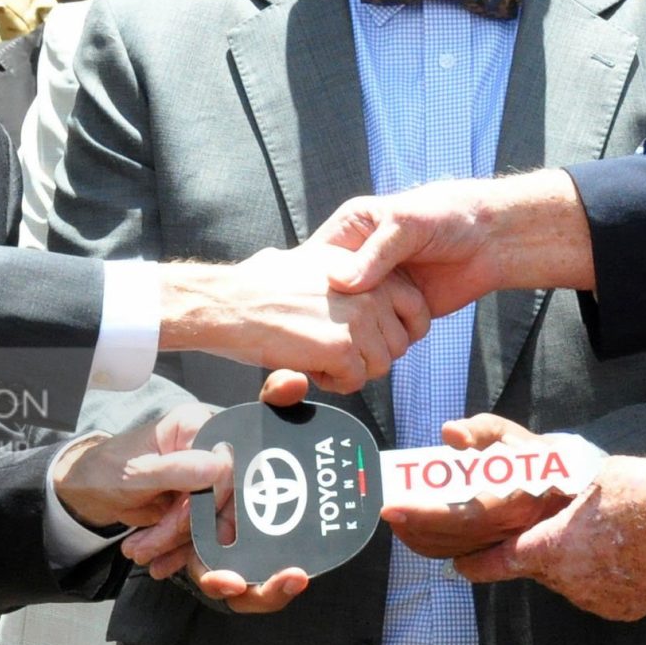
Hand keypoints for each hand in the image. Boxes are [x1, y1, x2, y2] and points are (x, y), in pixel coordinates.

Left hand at [118, 369, 314, 614]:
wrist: (85, 493)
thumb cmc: (103, 471)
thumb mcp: (134, 473)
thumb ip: (176, 470)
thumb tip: (222, 467)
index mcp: (196, 425)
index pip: (229, 459)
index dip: (228, 489)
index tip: (225, 521)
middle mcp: (209, 446)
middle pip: (225, 494)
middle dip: (189, 527)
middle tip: (149, 546)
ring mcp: (206, 476)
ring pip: (214, 518)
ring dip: (180, 544)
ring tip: (142, 553)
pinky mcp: (200, 502)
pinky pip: (204, 530)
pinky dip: (182, 550)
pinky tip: (159, 561)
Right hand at [162, 242, 429, 392]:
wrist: (230, 303)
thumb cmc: (261, 285)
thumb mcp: (315, 263)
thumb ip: (346, 274)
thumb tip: (353, 281)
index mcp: (368, 267)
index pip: (415, 308)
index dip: (394, 331)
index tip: (370, 340)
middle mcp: (371, 290)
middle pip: (398, 343)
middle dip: (370, 355)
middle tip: (334, 352)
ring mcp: (359, 319)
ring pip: (380, 365)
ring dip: (351, 370)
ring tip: (318, 356)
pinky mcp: (341, 347)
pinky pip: (355, 380)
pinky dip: (333, 382)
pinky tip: (307, 365)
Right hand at [314, 171, 593, 318]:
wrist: (492, 239)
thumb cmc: (448, 215)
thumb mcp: (406, 224)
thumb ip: (375, 254)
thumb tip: (340, 284)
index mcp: (351, 231)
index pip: (315, 261)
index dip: (307, 284)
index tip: (304, 307)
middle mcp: (359, 261)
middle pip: (329, 296)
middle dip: (331, 314)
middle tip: (329, 331)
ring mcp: (378, 288)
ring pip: (351, 319)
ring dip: (356, 333)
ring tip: (356, 341)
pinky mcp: (397, 310)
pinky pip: (378, 333)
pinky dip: (378, 342)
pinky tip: (379, 346)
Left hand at [383, 411, 574, 558]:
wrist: (558, 482)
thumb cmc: (526, 454)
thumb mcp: (507, 433)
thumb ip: (480, 429)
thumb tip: (450, 434)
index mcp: (514, 498)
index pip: (464, 515)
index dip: (425, 514)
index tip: (392, 506)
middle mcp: (510, 528)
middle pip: (453, 537)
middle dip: (414, 525)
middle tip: (386, 509)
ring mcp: (503, 544)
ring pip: (453, 550)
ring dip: (418, 537)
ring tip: (396, 517)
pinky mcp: (494, 551)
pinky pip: (458, 555)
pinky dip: (431, 545)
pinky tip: (414, 530)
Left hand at [433, 454, 645, 621]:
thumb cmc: (642, 491)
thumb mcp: (585, 476)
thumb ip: (547, 484)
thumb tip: (506, 462)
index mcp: (553, 547)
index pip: (499, 562)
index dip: (476, 565)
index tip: (459, 566)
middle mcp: (569, 582)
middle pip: (540, 569)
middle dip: (544, 551)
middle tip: (565, 528)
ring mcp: (597, 600)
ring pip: (570, 583)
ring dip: (575, 564)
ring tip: (604, 536)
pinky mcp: (622, 610)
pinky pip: (599, 593)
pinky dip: (603, 578)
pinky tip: (623, 555)